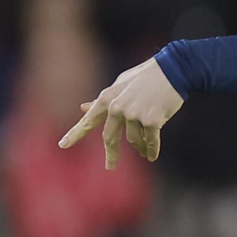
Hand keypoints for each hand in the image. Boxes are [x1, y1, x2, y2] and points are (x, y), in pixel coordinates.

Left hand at [60, 57, 183, 166]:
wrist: (174, 70)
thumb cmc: (147, 76)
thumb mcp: (120, 83)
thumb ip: (103, 99)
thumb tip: (83, 108)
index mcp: (107, 98)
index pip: (89, 120)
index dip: (75, 134)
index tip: (63, 145)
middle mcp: (117, 107)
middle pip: (110, 137)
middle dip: (111, 154)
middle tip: (110, 166)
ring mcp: (134, 114)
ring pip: (134, 140)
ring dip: (139, 148)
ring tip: (145, 152)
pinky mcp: (152, 120)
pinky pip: (151, 141)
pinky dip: (152, 150)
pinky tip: (152, 156)